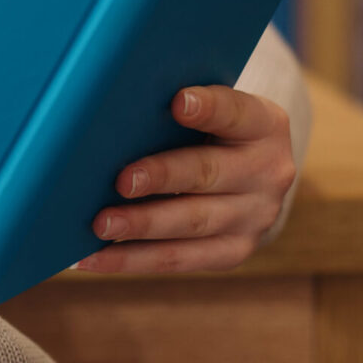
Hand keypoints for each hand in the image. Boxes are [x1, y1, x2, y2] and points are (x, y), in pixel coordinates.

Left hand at [75, 84, 296, 275]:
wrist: (254, 175)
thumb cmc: (210, 130)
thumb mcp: (212, 109)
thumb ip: (178, 107)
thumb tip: (112, 113)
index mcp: (264, 124)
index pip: (235, 112)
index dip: (208, 107)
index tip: (178, 102)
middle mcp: (267, 172)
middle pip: (208, 173)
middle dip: (163, 177)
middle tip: (122, 181)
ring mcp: (255, 217)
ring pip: (192, 222)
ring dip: (142, 226)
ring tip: (101, 225)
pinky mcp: (234, 251)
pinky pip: (179, 259)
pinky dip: (133, 259)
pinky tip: (96, 258)